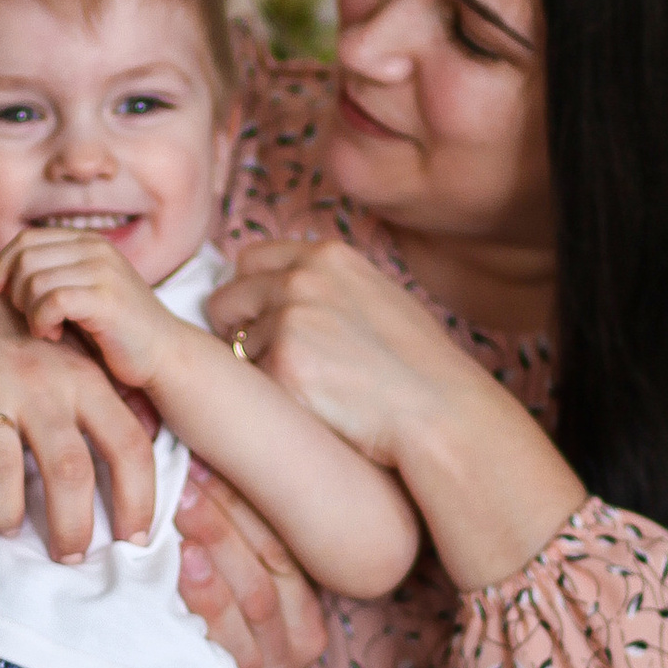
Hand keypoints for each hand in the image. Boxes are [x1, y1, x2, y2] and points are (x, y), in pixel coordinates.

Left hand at [0, 227, 178, 393]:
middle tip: (32, 318)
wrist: (165, 355)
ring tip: (48, 330)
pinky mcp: (106, 298)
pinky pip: (51, 300)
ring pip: (34, 280)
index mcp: (87, 242)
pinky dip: (42, 321)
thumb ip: (52, 275)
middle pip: (24, 258)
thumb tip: (0, 275)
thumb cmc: (116, 331)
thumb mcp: (82, 292)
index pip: (25, 240)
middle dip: (16, 293)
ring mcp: (102, 270)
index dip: (1, 266)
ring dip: (30, 311)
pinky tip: (55, 335)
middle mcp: (95, 249)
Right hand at [0, 239, 160, 555]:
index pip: (127, 445)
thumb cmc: (12, 341)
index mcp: (79, 376)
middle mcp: (36, 382)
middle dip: (72, 527)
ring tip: (7, 526)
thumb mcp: (67, 360)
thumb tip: (148, 459)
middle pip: (68, 470)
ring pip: (0, 472)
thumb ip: (106, 403)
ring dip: (5, 515)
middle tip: (69, 555)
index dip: (138, 500)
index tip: (134, 540)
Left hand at [175, 470, 325, 667]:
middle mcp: (301, 642)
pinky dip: (206, 601)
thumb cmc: (199, 642)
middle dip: (223, 519)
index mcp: (305, 607)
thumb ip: (224, 545)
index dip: (242, 501)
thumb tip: (193, 466)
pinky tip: (180, 568)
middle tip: (184, 479)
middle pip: (268, 567)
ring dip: (217, 552)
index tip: (202, 461)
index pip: (281, 544)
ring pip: (254, 599)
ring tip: (181, 516)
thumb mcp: (224, 593)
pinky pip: (230, 643)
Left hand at [201, 239, 469, 465]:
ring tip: (312, 386)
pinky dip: (270, 396)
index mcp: (328, 256)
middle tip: (271, 359)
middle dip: (238, 328)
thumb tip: (282, 292)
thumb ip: (327, 286)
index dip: (251, 293)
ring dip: (258, 366)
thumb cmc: (418, 364)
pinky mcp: (281, 365)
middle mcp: (302, 280)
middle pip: (227, 297)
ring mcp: (289, 320)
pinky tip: (310, 403)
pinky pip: (249, 382)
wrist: (440, 411)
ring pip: (236, 345)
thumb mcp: (377, 296)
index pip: (250, 260)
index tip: (261, 319)